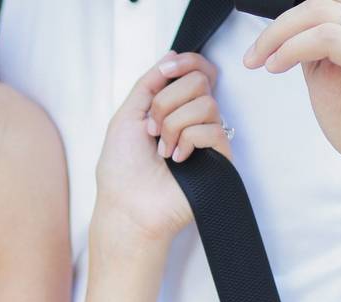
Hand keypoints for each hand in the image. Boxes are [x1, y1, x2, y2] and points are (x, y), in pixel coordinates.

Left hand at [93, 52, 231, 256]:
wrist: (128, 206)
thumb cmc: (121, 169)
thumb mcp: (126, 116)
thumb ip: (148, 84)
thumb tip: (172, 57)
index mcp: (172, 109)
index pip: (196, 71)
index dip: (186, 64)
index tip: (165, 75)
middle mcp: (192, 120)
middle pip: (200, 81)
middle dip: (167, 103)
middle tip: (151, 130)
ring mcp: (207, 139)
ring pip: (207, 104)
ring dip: (174, 126)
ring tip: (161, 151)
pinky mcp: (219, 158)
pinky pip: (212, 130)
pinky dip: (188, 141)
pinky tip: (176, 160)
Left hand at [244, 0, 340, 192]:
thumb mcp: (330, 79)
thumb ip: (314, 53)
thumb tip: (287, 39)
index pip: (329, 3)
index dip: (290, 19)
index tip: (261, 47)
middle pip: (323, 2)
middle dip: (278, 26)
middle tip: (254, 55)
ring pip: (322, 13)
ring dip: (279, 36)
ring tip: (263, 62)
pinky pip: (331, 38)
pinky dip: (294, 47)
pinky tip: (278, 65)